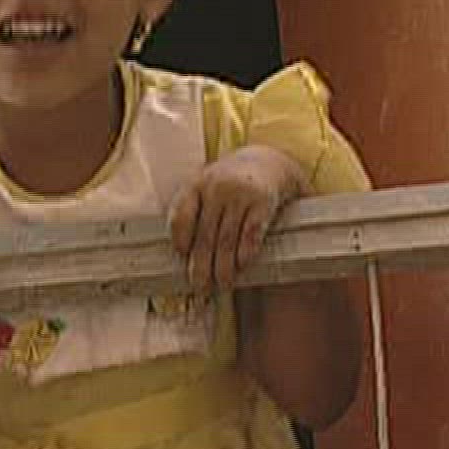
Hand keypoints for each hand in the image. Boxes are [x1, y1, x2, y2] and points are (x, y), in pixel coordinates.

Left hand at [168, 146, 305, 290]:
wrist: (268, 161)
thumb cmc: (229, 184)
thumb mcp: (206, 187)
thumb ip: (193, 213)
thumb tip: (183, 256)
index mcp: (196, 184)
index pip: (182, 214)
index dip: (181, 238)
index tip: (182, 256)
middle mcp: (216, 187)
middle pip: (205, 234)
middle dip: (201, 265)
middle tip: (200, 287)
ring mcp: (240, 194)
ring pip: (227, 238)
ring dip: (224, 266)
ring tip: (222, 284)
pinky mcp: (263, 202)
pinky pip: (252, 232)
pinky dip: (245, 251)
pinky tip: (242, 266)